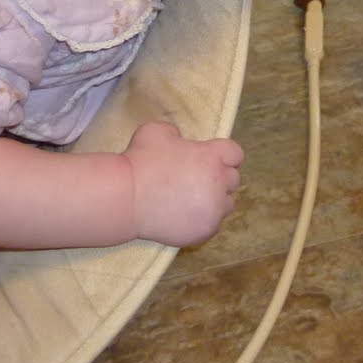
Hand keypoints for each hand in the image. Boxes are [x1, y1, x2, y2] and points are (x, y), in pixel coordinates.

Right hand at [125, 121, 242, 246]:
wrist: (126, 198)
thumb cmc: (141, 161)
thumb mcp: (157, 131)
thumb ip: (177, 134)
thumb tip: (179, 142)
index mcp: (212, 157)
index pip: (235, 153)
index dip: (222, 155)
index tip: (209, 159)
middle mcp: (220, 183)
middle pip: (233, 179)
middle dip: (219, 177)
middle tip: (197, 179)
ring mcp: (214, 210)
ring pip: (226, 203)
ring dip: (215, 200)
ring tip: (193, 199)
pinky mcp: (205, 231)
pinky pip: (214, 224)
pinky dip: (204, 219)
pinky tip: (187, 215)